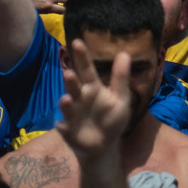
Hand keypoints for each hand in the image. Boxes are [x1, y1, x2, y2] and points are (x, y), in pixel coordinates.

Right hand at [57, 39, 129, 161]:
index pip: (87, 70)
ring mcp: (72, 113)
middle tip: (69, 72)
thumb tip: (124, 53)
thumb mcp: (120, 98)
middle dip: (70, 80)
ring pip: (67, 105)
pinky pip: (64, 126)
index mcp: (93, 88)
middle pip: (74, 86)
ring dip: (66, 102)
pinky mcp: (68, 129)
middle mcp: (80, 98)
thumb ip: (121, 78)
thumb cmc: (111, 118)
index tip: (76, 42)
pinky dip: (63, 125)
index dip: (82, 57)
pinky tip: (62, 125)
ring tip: (68, 98)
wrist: (104, 145)